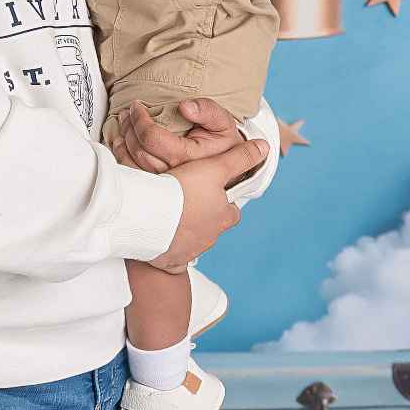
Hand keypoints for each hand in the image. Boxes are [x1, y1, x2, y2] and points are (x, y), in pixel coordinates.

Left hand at [115, 98, 268, 175]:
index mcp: (189, 157)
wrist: (228, 169)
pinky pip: (133, 178)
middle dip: (129, 128)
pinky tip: (121, 146)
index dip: (140, 119)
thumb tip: (185, 107)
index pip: (153, 138)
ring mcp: (165, 186)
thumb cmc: (223, 145)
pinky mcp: (159, 192)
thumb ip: (208, 111)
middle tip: (127, 114)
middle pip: (140, 151)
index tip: (136, 106)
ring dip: (122, 144)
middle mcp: (175, 175)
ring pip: (132, 166)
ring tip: (123, 126)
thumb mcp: (223, 124)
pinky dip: (122, 160)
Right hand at [153, 142, 262, 270]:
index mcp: (223, 216)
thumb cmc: (181, 191)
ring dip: (185, 230)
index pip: (232, 211)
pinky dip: (169, 249)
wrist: (146, 215)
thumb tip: (264, 148)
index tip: (212, 192)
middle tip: (187, 202)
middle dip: (204, 217)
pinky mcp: (170, 261)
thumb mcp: (214, 167)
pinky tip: (159, 237)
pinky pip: (173, 258)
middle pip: (212, 227)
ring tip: (168, 213)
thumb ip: (239, 158)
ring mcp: (190, 251)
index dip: (224, 201)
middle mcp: (210, 238)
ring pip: (192, 241)